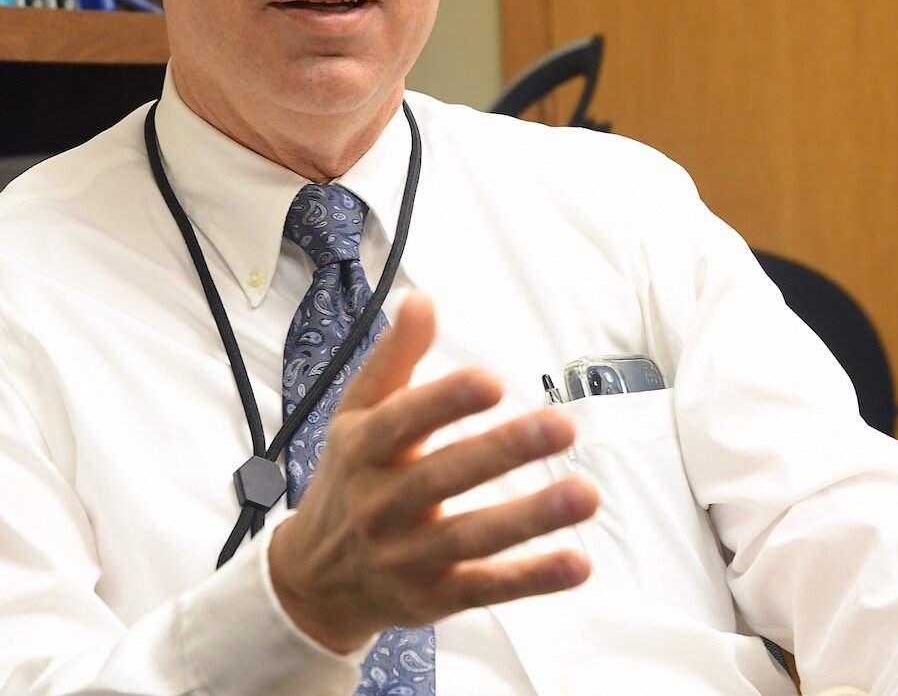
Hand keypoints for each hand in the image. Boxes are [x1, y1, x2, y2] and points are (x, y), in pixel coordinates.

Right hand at [269, 291, 598, 652]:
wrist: (312, 580)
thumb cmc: (348, 479)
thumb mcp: (356, 414)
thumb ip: (393, 358)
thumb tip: (421, 300)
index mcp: (363, 449)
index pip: (403, 421)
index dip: (445, 400)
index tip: (491, 380)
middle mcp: (381, 504)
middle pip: (444, 476)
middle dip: (503, 450)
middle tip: (561, 425)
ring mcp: (407, 556)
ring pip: (472, 536)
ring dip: (531, 517)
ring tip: (585, 494)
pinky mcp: (433, 598)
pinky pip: (485, 589)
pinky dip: (531, 580)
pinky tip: (577, 563)